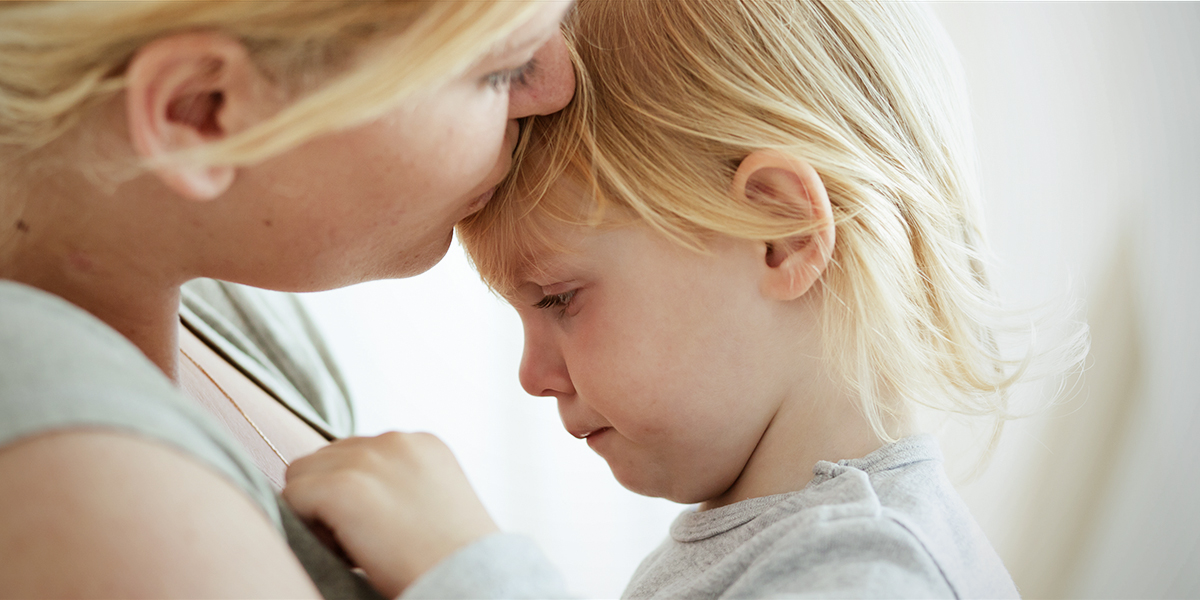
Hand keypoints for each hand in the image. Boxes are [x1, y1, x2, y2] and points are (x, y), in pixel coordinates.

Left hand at [283, 432, 498, 598]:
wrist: (467, 578)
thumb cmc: (452, 557)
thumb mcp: (434, 501)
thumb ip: (397, 482)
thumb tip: (351, 491)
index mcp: (421, 443)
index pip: (355, 452)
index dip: (355, 491)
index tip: (380, 526)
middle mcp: (394, 440)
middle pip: (324, 458)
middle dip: (332, 497)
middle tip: (366, 540)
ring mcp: (367, 459)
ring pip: (301, 475)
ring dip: (317, 510)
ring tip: (356, 544)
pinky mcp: (343, 486)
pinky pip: (293, 498)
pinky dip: (308, 528)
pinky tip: (346, 550)